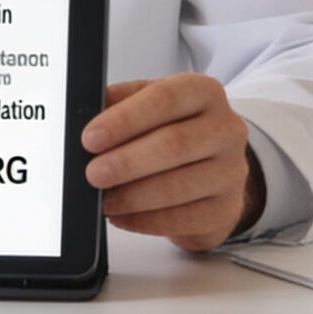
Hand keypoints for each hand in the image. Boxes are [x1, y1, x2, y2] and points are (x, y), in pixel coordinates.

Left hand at [81, 74, 263, 253]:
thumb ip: (119, 104)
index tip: (91, 138)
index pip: (165, 99)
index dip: (125, 120)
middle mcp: (225, 129)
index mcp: (203, 93)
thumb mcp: (148, 107)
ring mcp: (230, 171)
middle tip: (92, 174)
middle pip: (174, 144)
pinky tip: (121, 216)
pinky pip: (182, 219)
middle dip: (126, 162)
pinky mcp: (225, 209)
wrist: (213, 170)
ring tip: (102, 200)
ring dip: (132, 196)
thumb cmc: (174, 132)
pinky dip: (144, 220)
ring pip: (178, 186)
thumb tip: (81, 115)